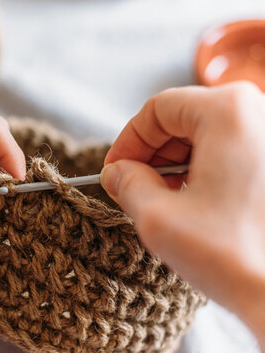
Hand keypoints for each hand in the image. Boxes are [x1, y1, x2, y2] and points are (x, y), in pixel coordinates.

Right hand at [100, 82, 264, 344]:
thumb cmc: (238, 255)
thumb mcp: (158, 217)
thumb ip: (126, 184)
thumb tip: (117, 172)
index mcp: (228, 112)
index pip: (157, 110)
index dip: (127, 142)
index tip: (115, 171)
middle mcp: (259, 112)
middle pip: (184, 119)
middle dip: (152, 155)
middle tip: (135, 189)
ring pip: (207, 136)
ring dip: (177, 166)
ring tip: (167, 202)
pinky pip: (231, 151)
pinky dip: (204, 171)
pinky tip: (197, 204)